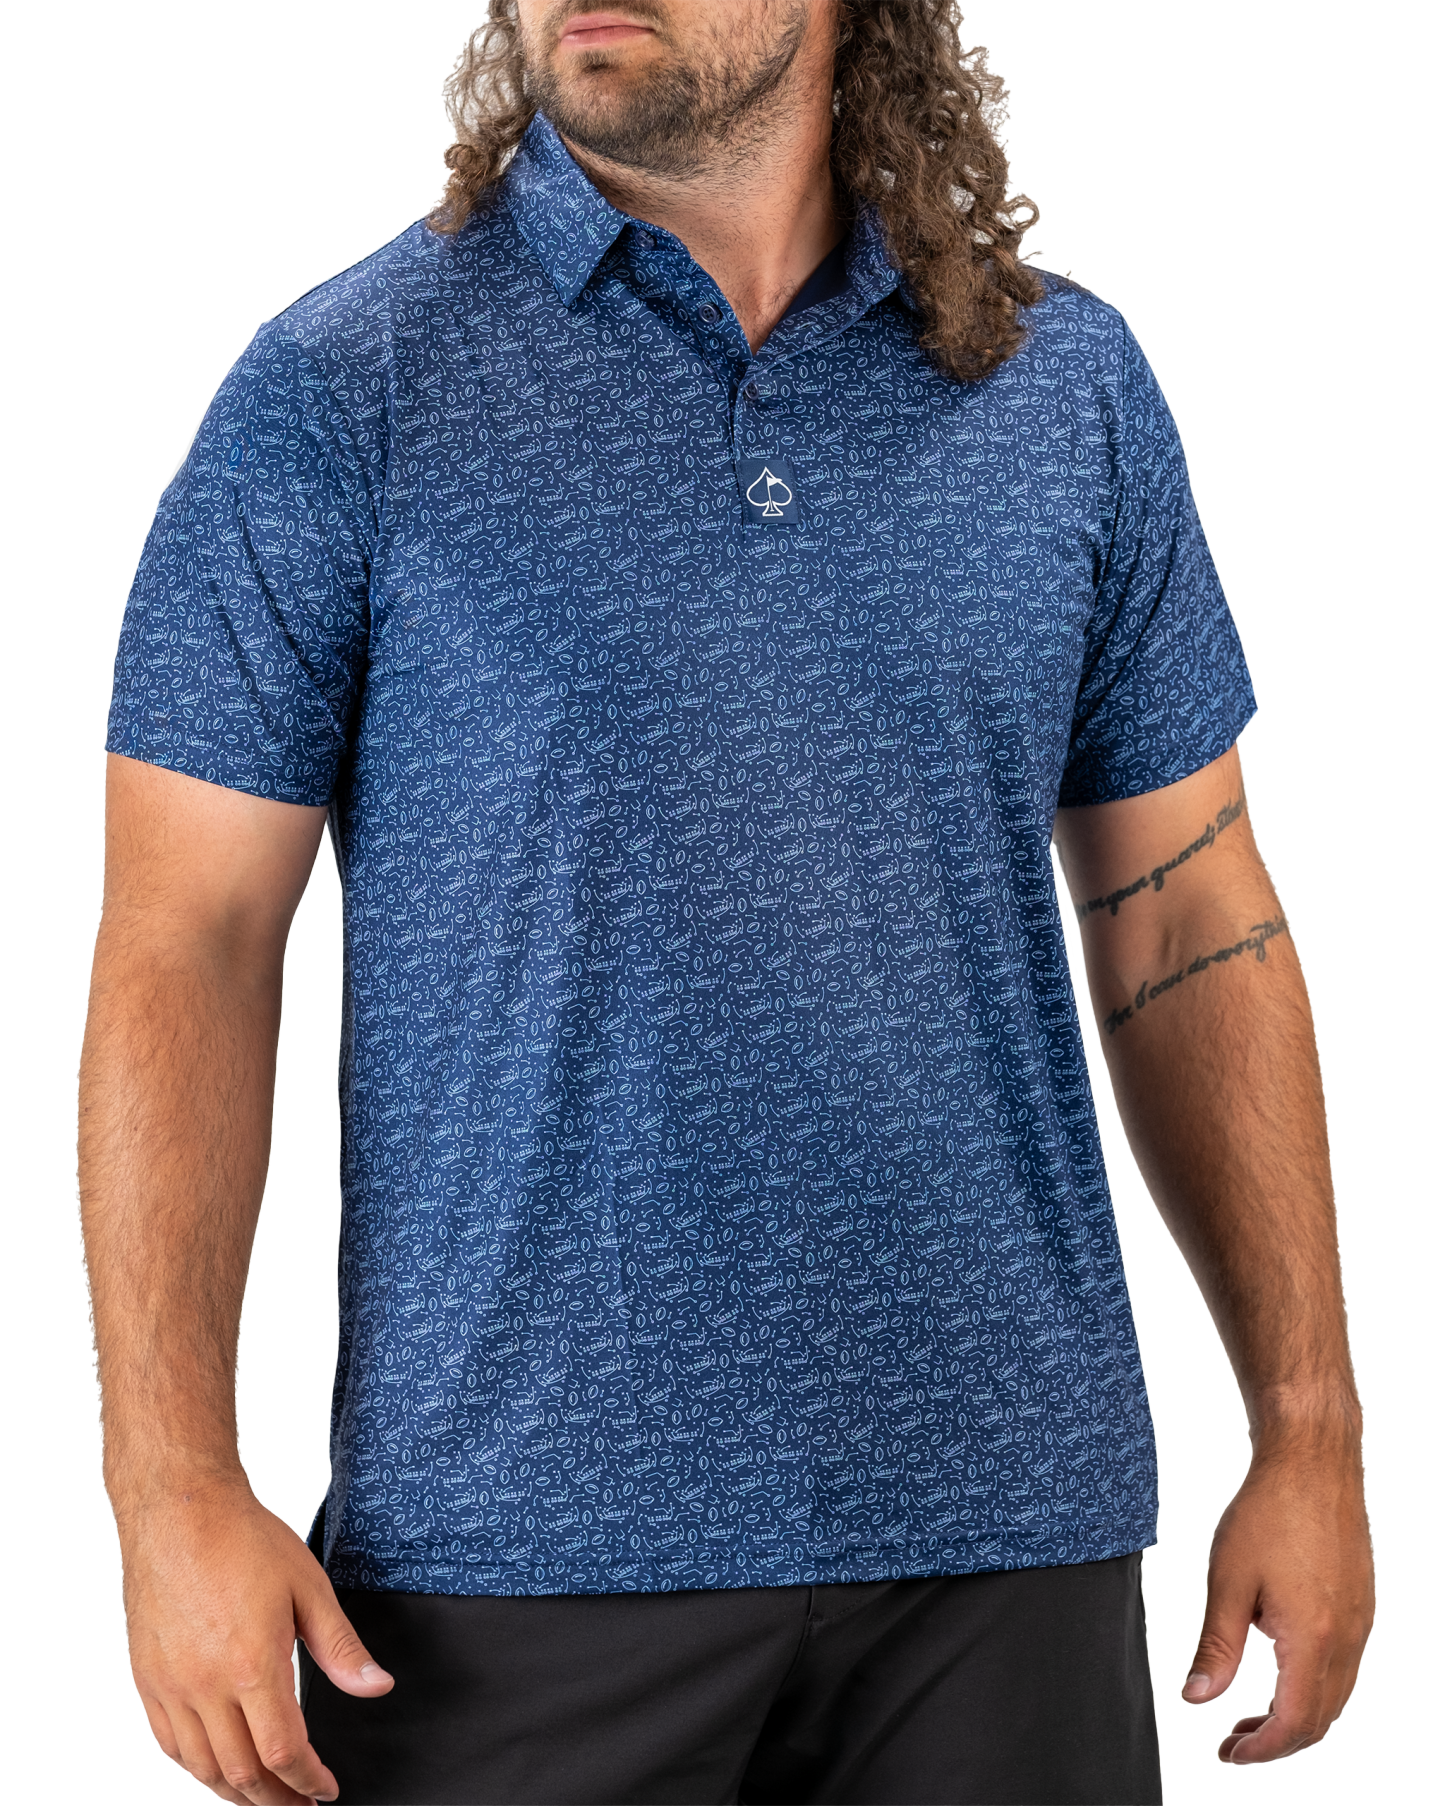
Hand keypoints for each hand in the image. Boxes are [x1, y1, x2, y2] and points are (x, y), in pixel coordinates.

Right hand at [120, 1479, 392, 1802]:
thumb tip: (376, 1687)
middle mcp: (205, 1685)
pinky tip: (219, 1768)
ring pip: (203, 1768)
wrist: (179, 1510)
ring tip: (267, 1797)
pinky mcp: (149, 1679)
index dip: (309, 1782)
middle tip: (301, 1805)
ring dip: (238, 1793)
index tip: (327, 1791)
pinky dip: (198, 1768)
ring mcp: (171, 1686)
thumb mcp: (309, 1587)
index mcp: (252, 1665)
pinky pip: (171, 1743)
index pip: (285, 1752)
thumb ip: (341, 1647)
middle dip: (278, 1800)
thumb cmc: (242, 1539)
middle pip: (243, 1773)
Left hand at [1181, 1436, 1372, 1762]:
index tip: (1230, 1752)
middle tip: (1234, 1742)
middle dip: (1276, 1740)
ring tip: (1251, 1715)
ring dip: (1295, 1715)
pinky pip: (1342, 1666)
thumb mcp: (1228, 1580)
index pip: (1293, 1722)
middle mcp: (1346, 1637)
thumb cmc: (1271, 1509)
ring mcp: (1359, 1622)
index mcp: (1313, 1637)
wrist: (1312, 1462)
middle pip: (1318, 1718)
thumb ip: (1216, 1646)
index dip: (1261, 1748)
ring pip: (1334, 1695)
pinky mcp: (1360, 1605)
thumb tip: (1199, 1696)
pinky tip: (1279, 1670)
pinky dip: (1312, 1685)